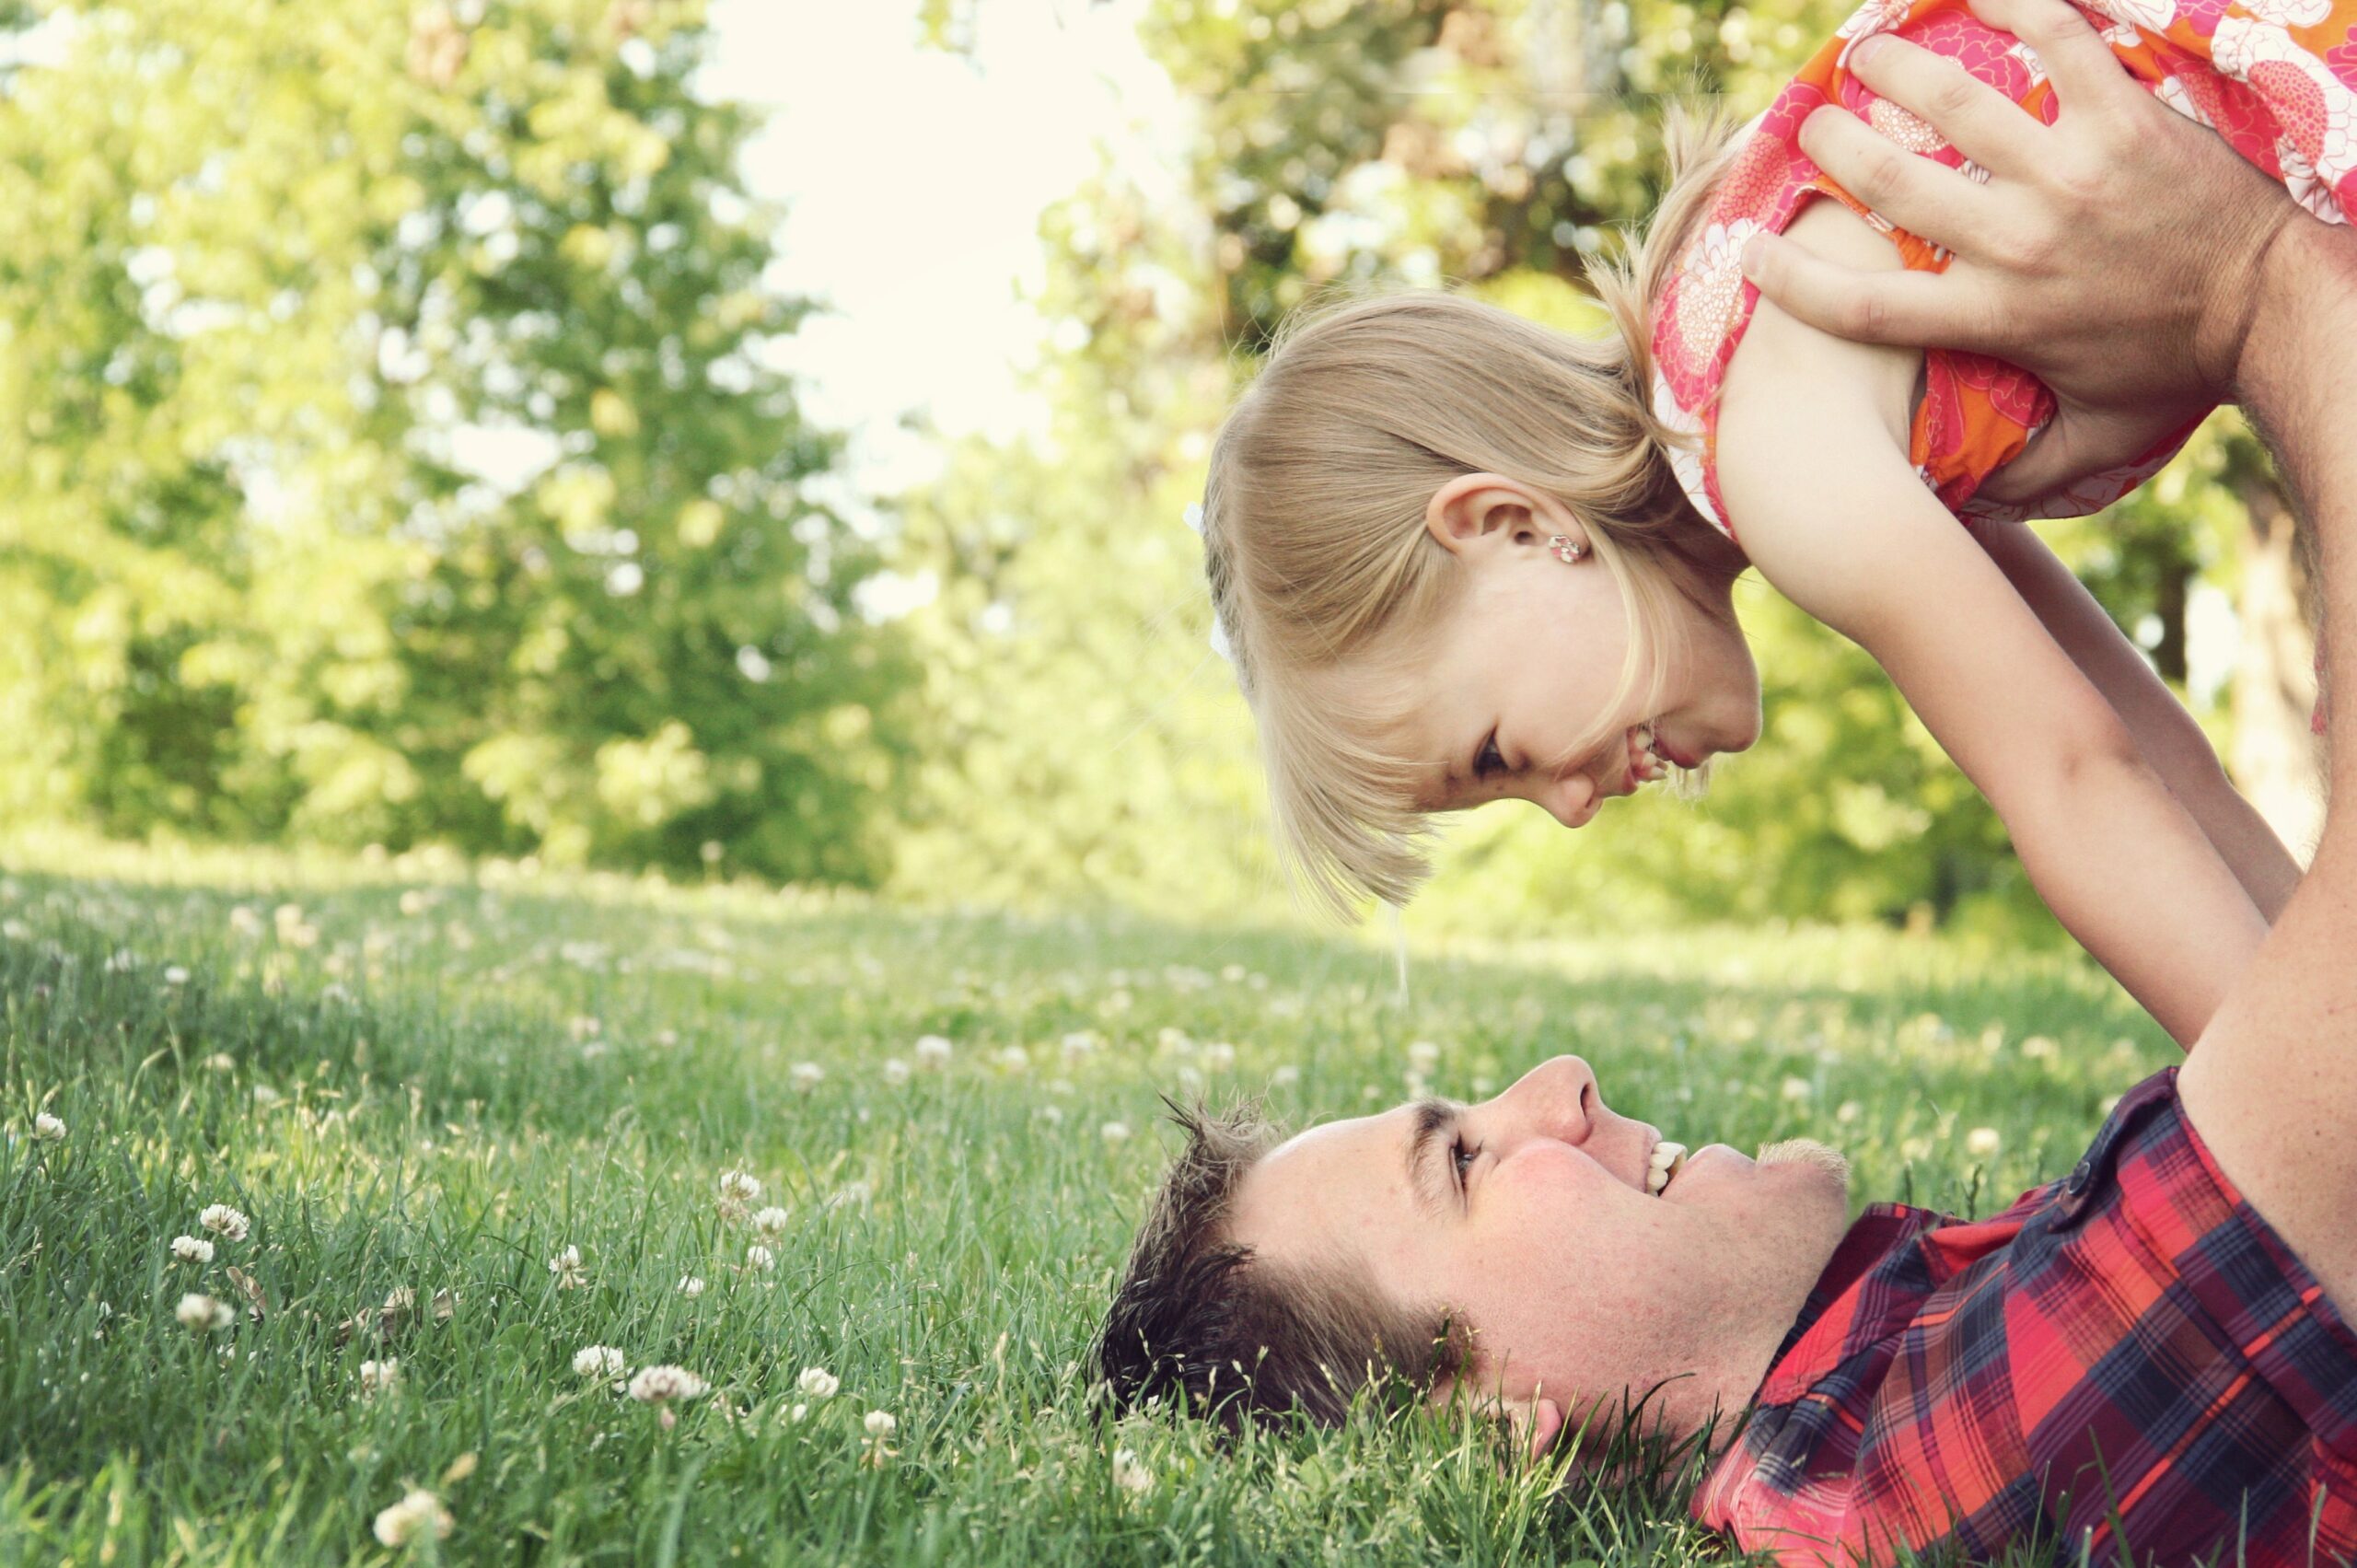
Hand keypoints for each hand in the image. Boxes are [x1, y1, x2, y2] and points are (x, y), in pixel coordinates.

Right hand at [1738, 0, 2301, 502]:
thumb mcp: (2092, 438)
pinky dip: (2016, 5)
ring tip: (1865, 50)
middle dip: (1834, 145)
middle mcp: (2017, 243)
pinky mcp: (2122, 120)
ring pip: (1959, 102)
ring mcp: (2069, 174)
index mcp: (1995, 317)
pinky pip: (2060, 42)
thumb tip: (1956, 499)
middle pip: (1893, 185)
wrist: (2271, 304)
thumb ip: (2022, 470)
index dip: (1795, 282)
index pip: (1866, 304)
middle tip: (1810, 122)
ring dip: (1897, 67)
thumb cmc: (2175, 371)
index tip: (1750, 257)